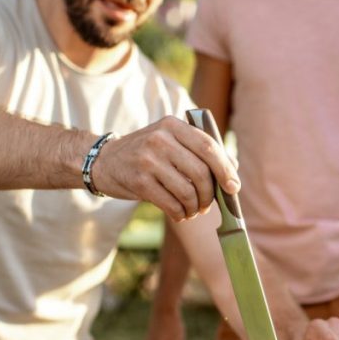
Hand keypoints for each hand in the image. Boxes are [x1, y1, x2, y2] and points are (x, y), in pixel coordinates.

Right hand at [91, 116, 239, 221]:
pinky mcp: (139, 181)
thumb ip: (199, 151)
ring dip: (195, 207)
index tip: (234, 187)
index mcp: (173, 125)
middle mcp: (161, 139)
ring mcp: (148, 160)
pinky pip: (171, 203)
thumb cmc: (146, 154)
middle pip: (201, 172)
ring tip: (193, 210)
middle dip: (210, 194)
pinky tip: (180, 214)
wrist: (104, 160)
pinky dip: (180, 213)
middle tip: (208, 205)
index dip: (225, 169)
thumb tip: (233, 169)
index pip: (209, 147)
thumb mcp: (170, 141)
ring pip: (187, 191)